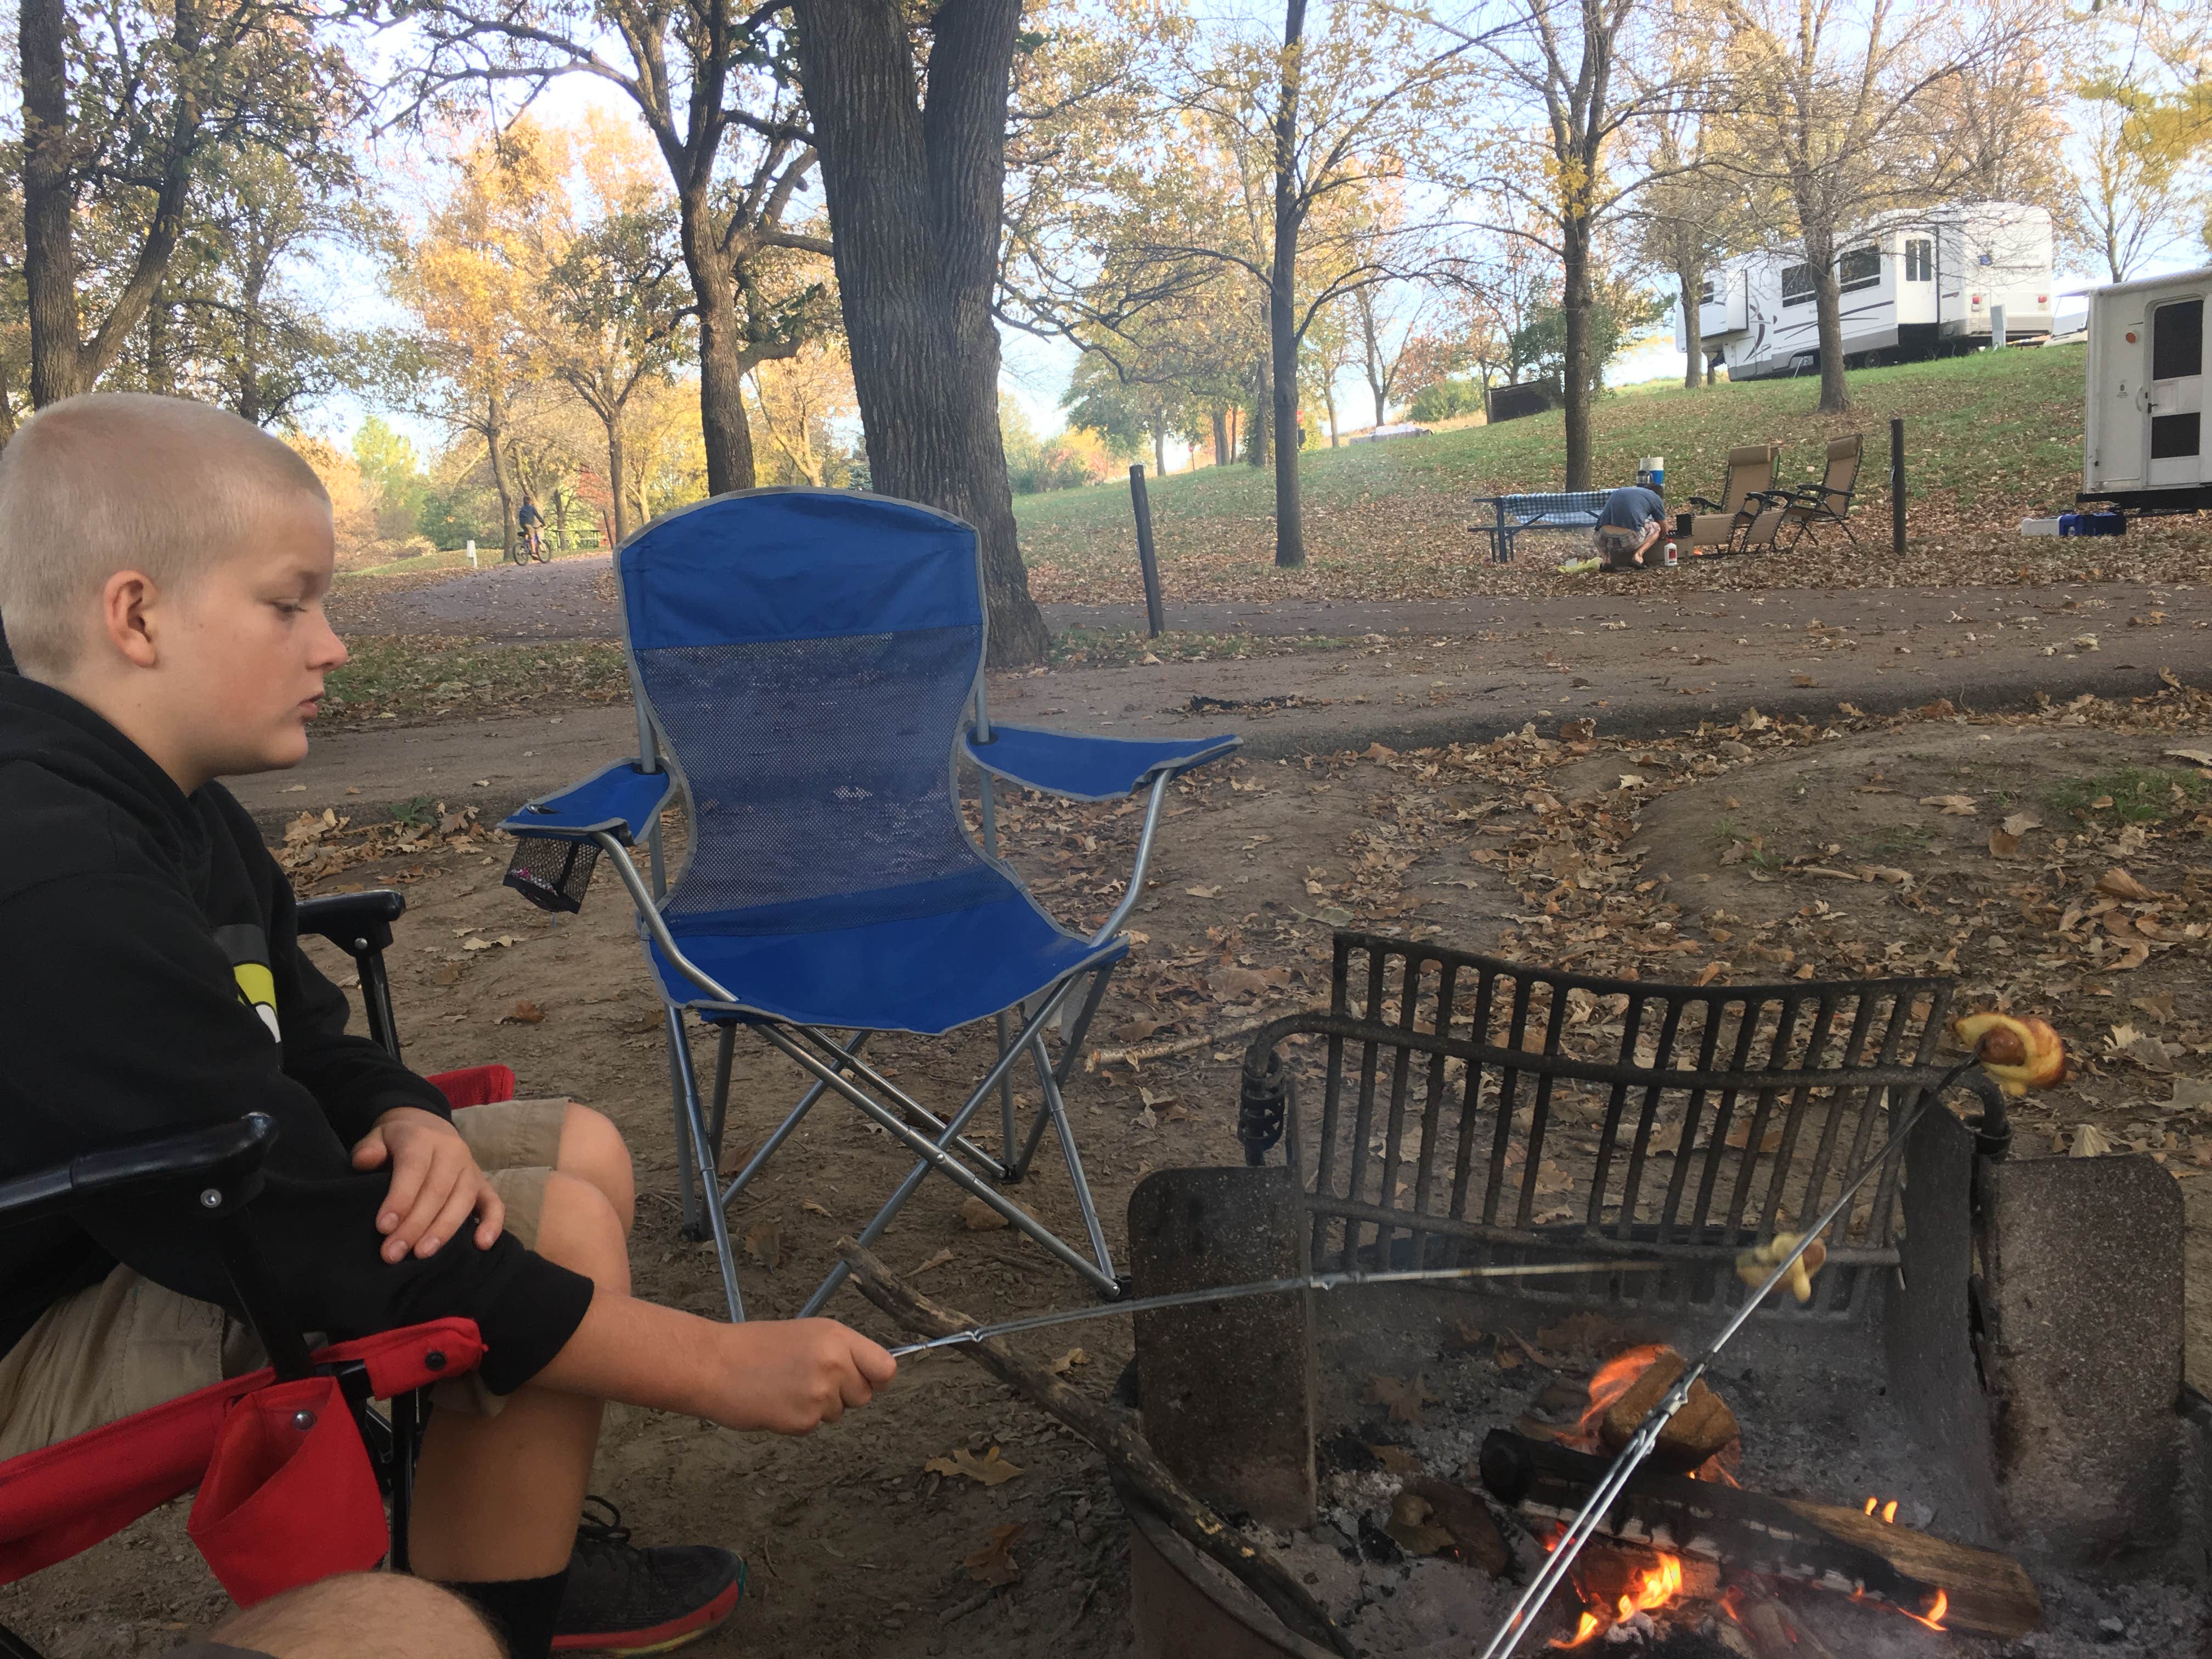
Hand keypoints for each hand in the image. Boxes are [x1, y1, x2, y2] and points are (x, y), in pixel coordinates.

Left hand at [351, 1107, 502, 1262]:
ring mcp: (471, 1168)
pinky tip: (481, 1245)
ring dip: (443, 1230)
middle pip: (438, 1190)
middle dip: (415, 1225)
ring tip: (422, 1254)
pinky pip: (494, 1203)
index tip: (383, 1227)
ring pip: (463, 1200)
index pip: (414, 1168)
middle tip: (392, 1254)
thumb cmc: (395, 1142)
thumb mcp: (376, 1138)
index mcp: (423, 1138)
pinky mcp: (483, 1183)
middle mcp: (452, 1151)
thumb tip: (364, 1161)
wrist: (425, 1127)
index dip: (400, 1198)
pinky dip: (492, 1223)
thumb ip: (368, 1149)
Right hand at [712, 1319, 896, 1433]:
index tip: (867, 1381)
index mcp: (837, 1338)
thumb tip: (869, 1374)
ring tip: (786, 1388)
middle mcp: (835, 1364)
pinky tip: (776, 1402)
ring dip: (818, 1408)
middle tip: (809, 1382)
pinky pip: (813, 1427)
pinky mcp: (803, 1420)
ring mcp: (820, 1393)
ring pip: (838, 1413)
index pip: (886, 1367)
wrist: (714, 1364)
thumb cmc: (754, 1347)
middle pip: (864, 1395)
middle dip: (843, 1395)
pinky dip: (796, 1420)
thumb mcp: (806, 1335)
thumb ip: (840, 1352)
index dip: (878, 1379)